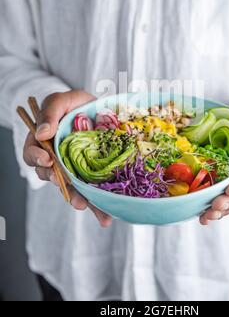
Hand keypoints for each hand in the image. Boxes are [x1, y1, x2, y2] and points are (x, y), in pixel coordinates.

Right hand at [23, 90, 111, 227]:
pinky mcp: (89, 174)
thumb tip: (41, 133)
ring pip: (72, 188)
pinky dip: (98, 205)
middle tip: (75, 197)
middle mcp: (56, 158)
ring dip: (81, 201)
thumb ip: (50, 111)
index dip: (37, 158)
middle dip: (63, 188)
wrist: (98, 107)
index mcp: (43, 142)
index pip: (32, 154)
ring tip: (94, 210)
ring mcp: (73, 168)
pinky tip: (106, 216)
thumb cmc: (75, 103)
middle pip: (52, 177)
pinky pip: (90, 191)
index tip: (48, 159)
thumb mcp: (62, 100)